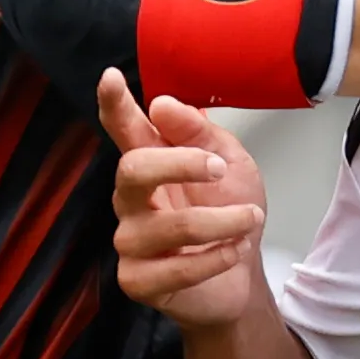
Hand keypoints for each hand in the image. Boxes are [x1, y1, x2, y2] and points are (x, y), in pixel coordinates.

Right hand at [100, 69, 269, 327]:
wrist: (241, 276)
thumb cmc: (227, 211)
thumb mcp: (229, 163)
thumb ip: (199, 133)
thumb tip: (161, 105)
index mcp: (149, 162)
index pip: (123, 129)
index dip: (114, 105)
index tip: (110, 78)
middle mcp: (130, 200)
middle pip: (132, 170)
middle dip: (181, 164)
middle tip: (220, 169)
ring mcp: (129, 241)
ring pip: (171, 226)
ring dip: (222, 221)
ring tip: (249, 219)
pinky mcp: (137, 281)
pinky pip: (177, 268)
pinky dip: (216, 258)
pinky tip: (233, 251)